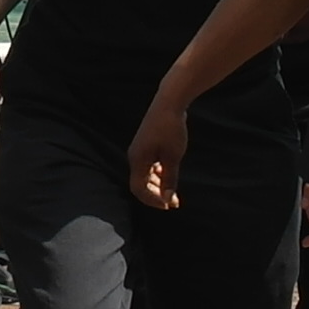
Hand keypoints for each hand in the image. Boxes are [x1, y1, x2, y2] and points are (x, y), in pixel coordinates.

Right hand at [126, 92, 192, 211]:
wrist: (169, 102)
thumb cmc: (171, 129)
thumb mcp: (173, 157)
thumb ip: (170, 180)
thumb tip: (169, 199)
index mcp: (138, 160)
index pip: (138, 189)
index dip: (152, 201)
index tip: (169, 206)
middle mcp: (134, 156)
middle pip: (140, 184)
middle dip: (156, 195)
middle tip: (174, 202)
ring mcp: (139, 150)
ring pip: (144, 175)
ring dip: (157, 185)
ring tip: (174, 192)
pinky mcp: (145, 144)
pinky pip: (148, 166)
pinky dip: (157, 174)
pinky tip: (169, 174)